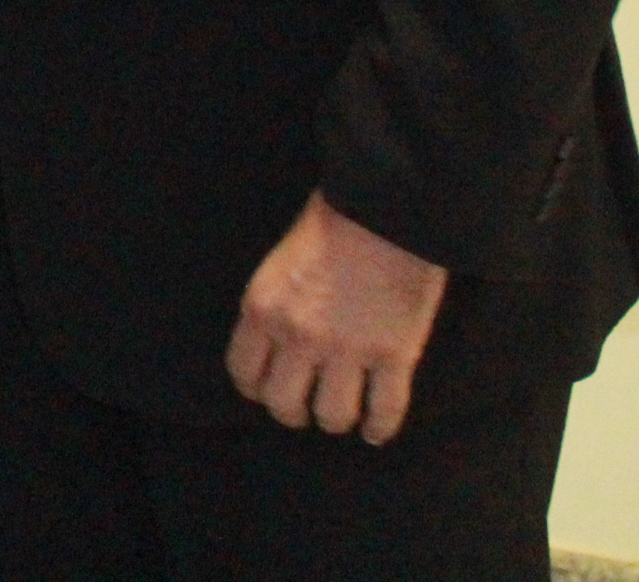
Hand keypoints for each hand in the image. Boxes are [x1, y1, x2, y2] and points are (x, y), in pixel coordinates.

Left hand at [225, 190, 450, 442]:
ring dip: (337, 420)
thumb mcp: (281, 262)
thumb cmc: (334, 220)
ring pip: (333, 416)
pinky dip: (380, 428)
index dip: (257, 389)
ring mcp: (347, 350)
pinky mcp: (394, 357)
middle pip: (284, 406)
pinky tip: (376, 430)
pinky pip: (384, 412)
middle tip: (306, 407)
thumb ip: (276, 307)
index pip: (244, 374)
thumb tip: (280, 346)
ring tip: (343, 413)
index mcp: (263, 309)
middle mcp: (298, 337)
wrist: (389, 207)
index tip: (269, 389)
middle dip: (294, 412)